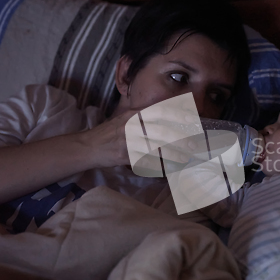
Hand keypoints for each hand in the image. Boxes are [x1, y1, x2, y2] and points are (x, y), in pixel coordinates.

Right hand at [79, 105, 202, 168]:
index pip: (159, 110)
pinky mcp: (124, 156)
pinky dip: (157, 166)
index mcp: (134, 114)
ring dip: (172, 154)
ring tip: (183, 158)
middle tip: (192, 145)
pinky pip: (145, 161)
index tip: (191, 118)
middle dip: (178, 138)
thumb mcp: (127, 117)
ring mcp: (127, 141)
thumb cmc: (112, 132)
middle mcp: (131, 125)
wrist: (88, 146)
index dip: (176, 114)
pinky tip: (166, 169)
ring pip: (155, 148)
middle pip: (160, 130)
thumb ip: (145, 116)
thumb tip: (172, 114)